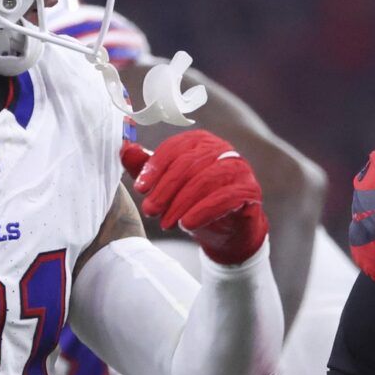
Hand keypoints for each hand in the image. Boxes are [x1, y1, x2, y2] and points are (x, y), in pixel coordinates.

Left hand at [121, 130, 268, 265]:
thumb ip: (145, 168)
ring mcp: (239, 169)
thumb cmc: (194, 203)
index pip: (175, 148)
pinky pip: (225, 199)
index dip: (155, 167)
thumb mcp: (165, 186)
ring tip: (166, 223)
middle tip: (149, 210)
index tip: (140, 188)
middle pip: (189, 164)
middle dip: (165, 189)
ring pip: (206, 181)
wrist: (226, 232)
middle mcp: (222, 150)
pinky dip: (203, 212)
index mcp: (200, 141)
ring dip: (181, 203)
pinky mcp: (249, 191)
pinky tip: (187, 225)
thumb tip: (124, 148)